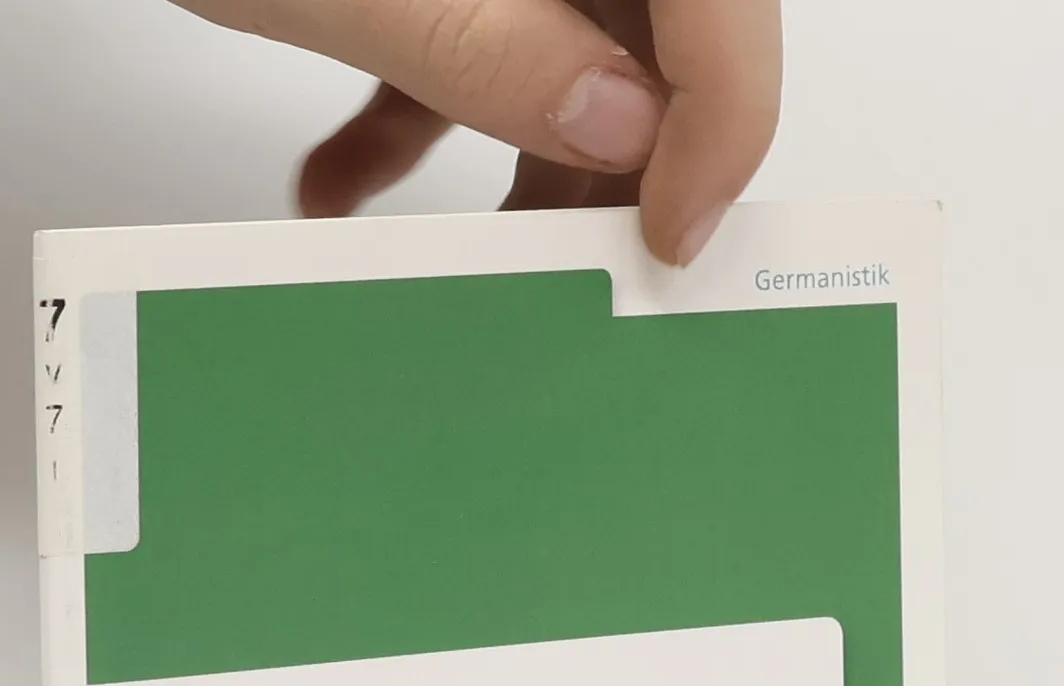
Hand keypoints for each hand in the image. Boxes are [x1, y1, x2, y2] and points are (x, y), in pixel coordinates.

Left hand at [178, 0, 781, 264]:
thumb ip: (491, 50)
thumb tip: (619, 129)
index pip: (726, 6)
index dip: (723, 131)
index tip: (668, 243)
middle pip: (654, 43)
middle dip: (607, 172)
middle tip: (567, 281)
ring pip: (566, 54)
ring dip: (504, 167)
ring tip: (451, 265)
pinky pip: (467, 35)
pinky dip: (409, 122)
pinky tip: (337, 185)